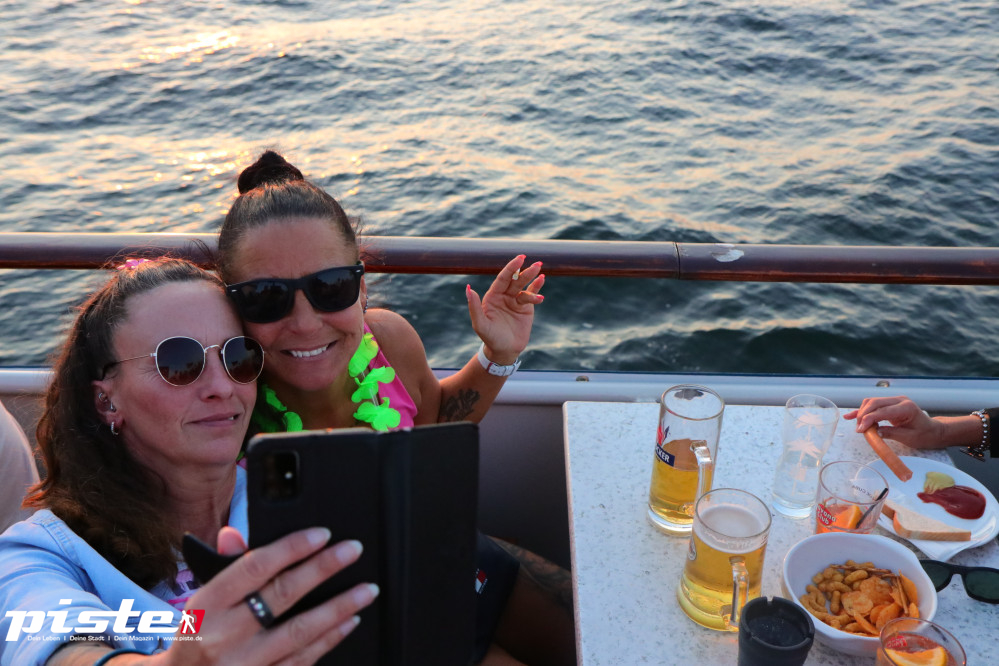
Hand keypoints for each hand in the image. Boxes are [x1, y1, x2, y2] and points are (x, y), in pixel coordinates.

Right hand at [155, 527, 377, 665]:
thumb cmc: (196, 639)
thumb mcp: (200, 602)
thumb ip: (223, 567)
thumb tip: (235, 533)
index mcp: (206, 606)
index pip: (254, 568)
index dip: (291, 548)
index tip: (322, 534)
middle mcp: (223, 636)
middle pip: (282, 595)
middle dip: (323, 569)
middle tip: (353, 550)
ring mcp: (244, 664)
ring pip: (299, 632)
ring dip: (338, 608)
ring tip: (365, 591)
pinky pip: (302, 660)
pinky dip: (328, 640)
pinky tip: (348, 623)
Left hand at [466, 255, 544, 363]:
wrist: (504, 351)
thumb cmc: (490, 338)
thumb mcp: (480, 324)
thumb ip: (474, 306)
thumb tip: (468, 288)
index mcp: (492, 296)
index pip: (503, 278)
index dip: (511, 268)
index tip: (520, 259)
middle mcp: (504, 295)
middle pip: (515, 280)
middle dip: (524, 271)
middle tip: (535, 264)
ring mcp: (515, 300)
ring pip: (524, 286)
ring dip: (532, 277)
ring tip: (540, 270)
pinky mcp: (526, 308)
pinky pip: (531, 294)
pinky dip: (537, 288)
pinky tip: (541, 279)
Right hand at [843, 396, 940, 448]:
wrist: (932, 430)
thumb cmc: (924, 435)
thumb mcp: (909, 437)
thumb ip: (891, 433)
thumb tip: (874, 432)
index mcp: (906, 407)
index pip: (882, 410)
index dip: (869, 419)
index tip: (860, 430)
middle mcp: (899, 400)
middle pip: (874, 403)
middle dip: (863, 415)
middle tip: (859, 430)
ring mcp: (894, 400)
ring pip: (871, 402)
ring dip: (862, 413)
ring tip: (859, 427)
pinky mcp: (889, 404)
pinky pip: (873, 405)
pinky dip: (862, 411)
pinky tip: (850, 416)